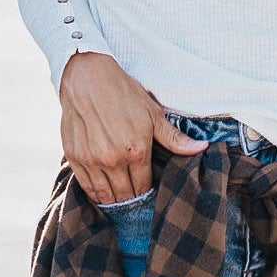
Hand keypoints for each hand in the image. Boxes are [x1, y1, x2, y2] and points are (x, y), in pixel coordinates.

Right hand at [59, 52, 204, 205]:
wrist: (87, 77)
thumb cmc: (123, 93)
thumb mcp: (153, 114)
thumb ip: (174, 138)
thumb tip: (202, 148)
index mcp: (136, 151)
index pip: (143, 186)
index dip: (147, 191)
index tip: (147, 190)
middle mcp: (113, 160)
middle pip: (125, 194)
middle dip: (131, 198)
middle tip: (134, 196)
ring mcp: (92, 160)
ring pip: (105, 195)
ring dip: (114, 199)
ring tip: (120, 196)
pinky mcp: (75, 157)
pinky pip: (86, 186)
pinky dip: (95, 192)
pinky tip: (102, 190)